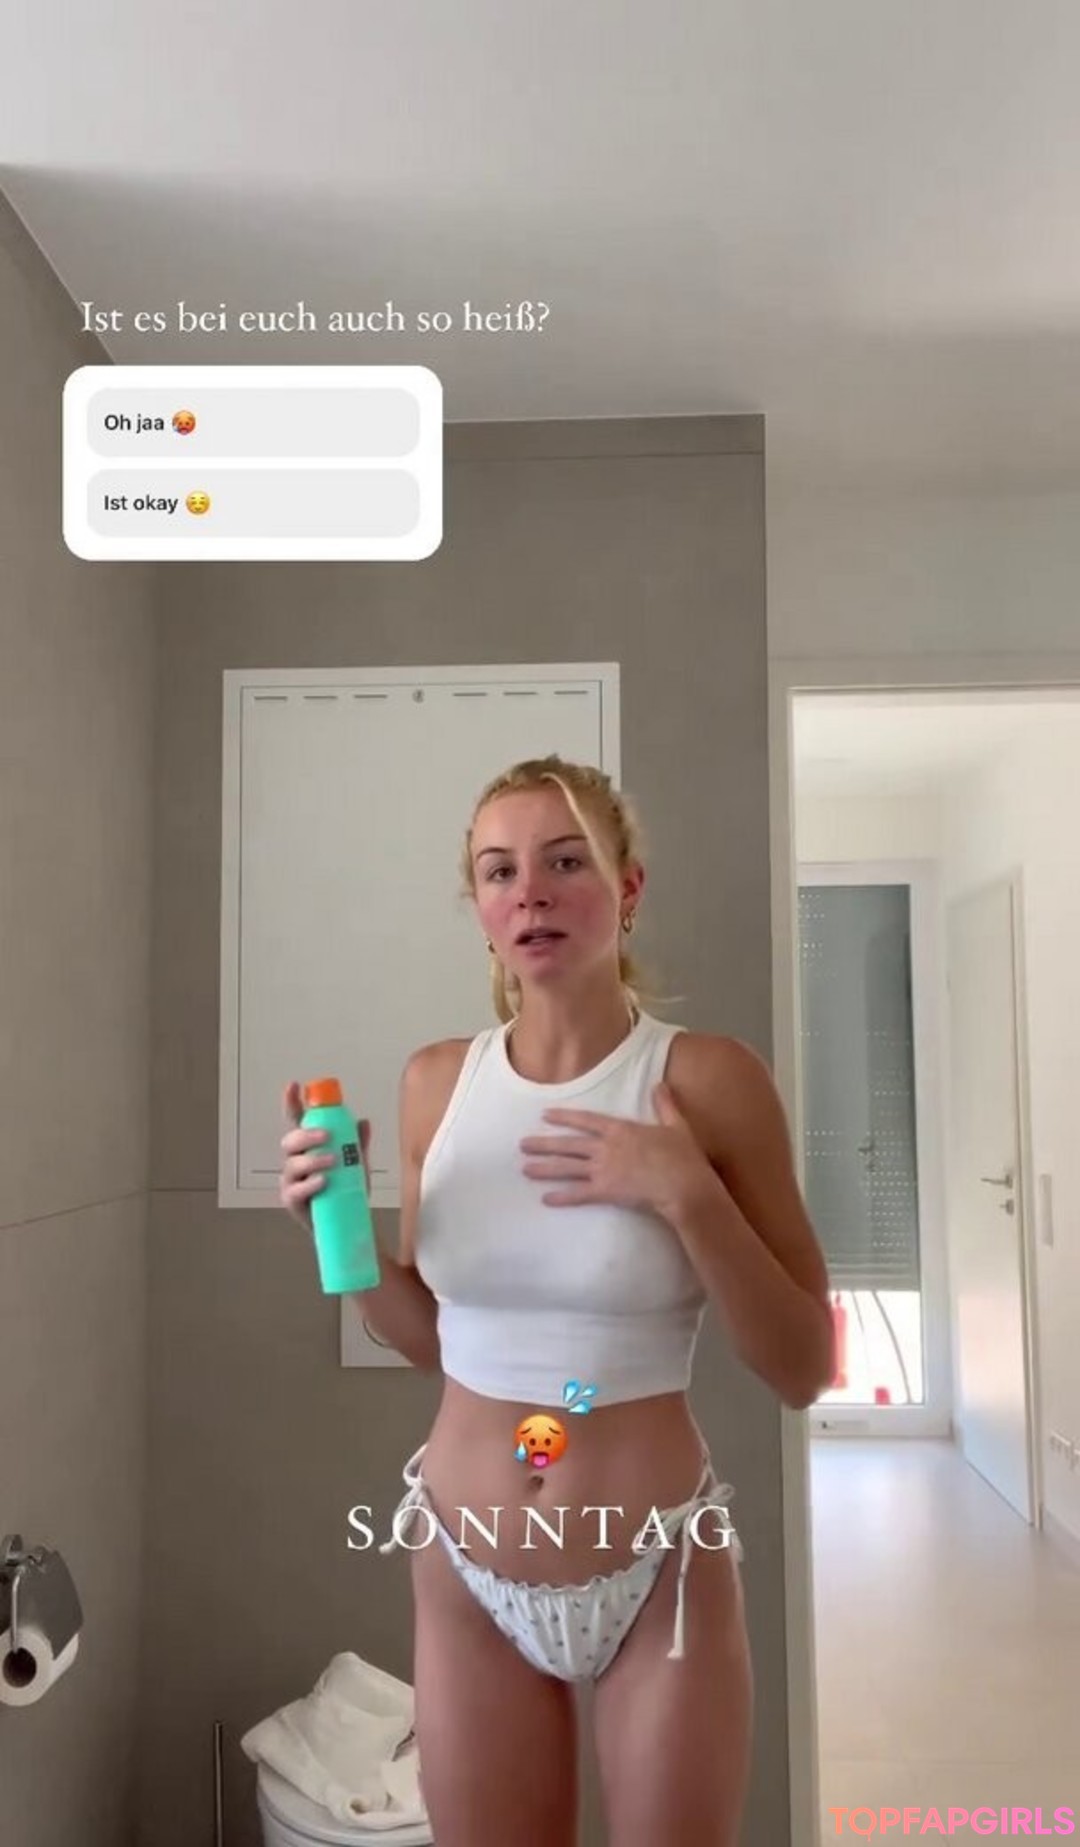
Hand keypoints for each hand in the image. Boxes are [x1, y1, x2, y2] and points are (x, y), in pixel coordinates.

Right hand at [279, 1082, 371, 1229]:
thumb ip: (357, 1143)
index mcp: (308, 1147)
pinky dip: (309, 1184)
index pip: (297, 1121)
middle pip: (290, 1140)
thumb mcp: (356, 1163)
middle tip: (327, 1135)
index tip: (294, 1086)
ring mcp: (291, 1181)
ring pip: (292, 1164)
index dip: (292, 1103)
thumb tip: (364, 1122)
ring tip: (331, 1161)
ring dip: (312, 1159)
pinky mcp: (292, 1201)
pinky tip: (323, 1181)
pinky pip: (295, 1190)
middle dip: (306, 1134)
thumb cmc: (346, 1190)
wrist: (348, 1224)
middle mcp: (295, 1160)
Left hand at [519, 1082, 710, 1220]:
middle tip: (522, 1144)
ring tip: (525, 1169)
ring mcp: (604, 1170)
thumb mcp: (676, 1125)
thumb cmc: (683, 1156)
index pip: (586, 1120)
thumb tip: (660, 1084)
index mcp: (620, 1130)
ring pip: (567, 1168)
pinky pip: (579, 1195)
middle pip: (568, 1145)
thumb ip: (665, 1105)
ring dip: (545, 1169)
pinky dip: (562, 1198)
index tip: (546, 1115)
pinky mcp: (606, 1192)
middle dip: (544, 1144)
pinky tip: (546, 1199)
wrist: (684, 1185)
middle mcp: (606, 1148)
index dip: (565, 1118)